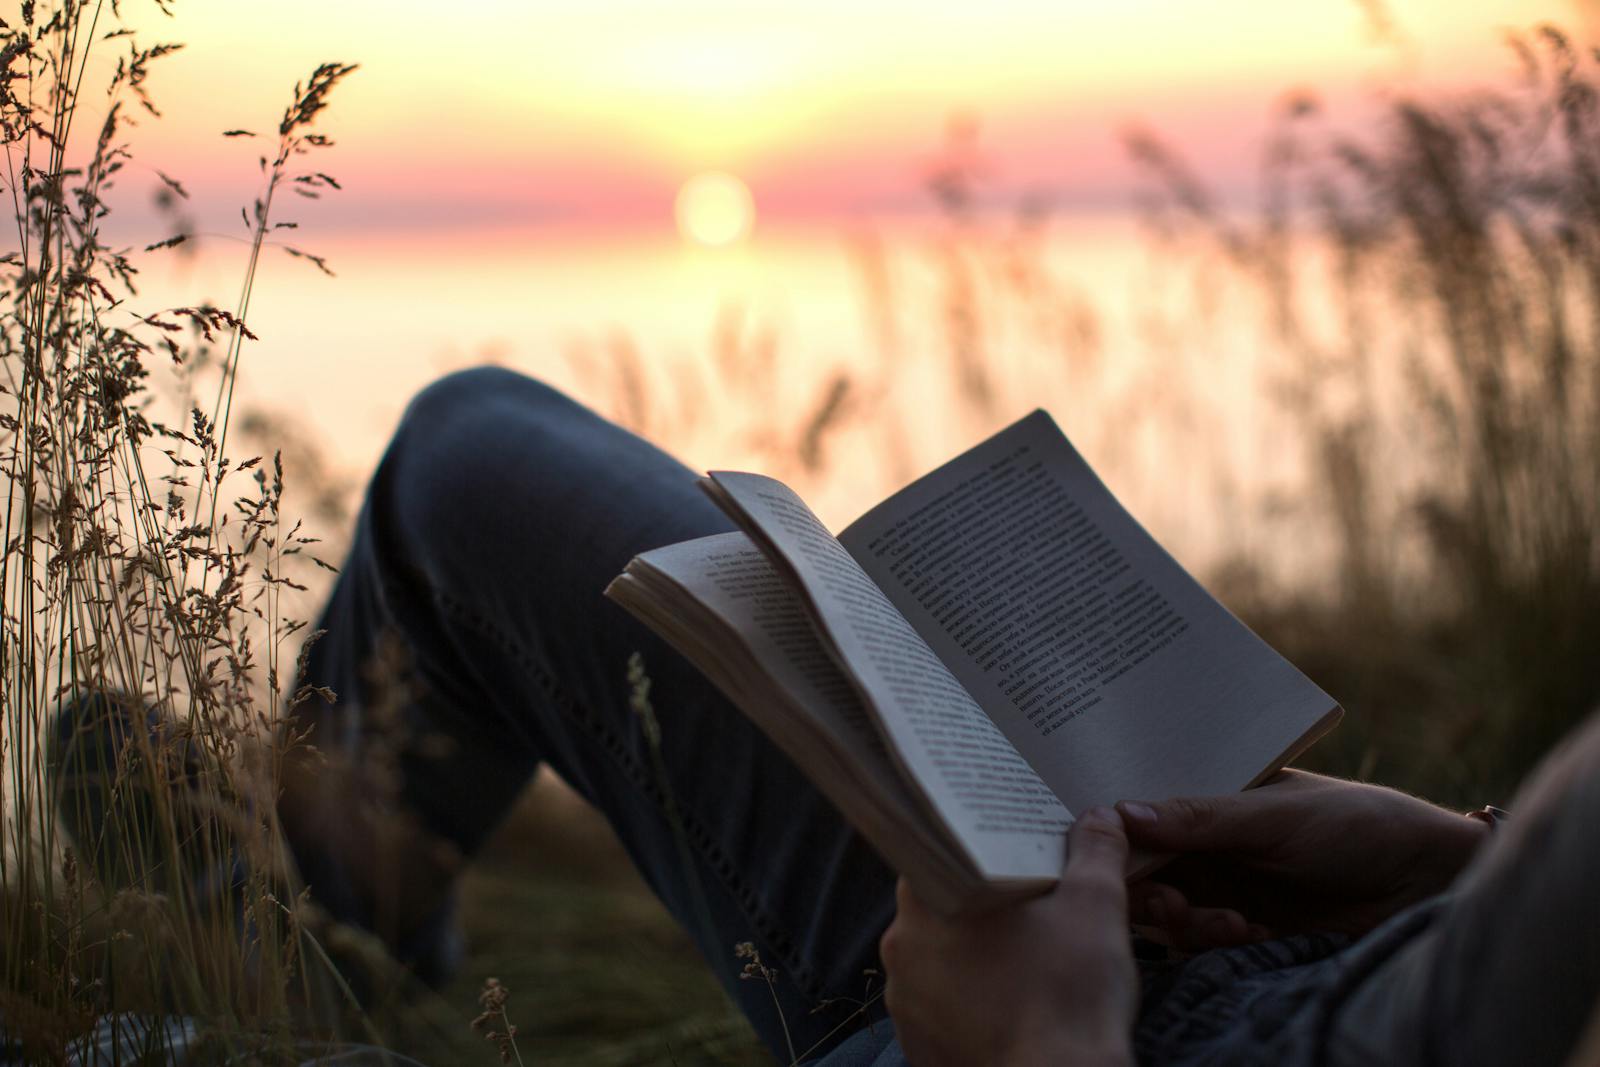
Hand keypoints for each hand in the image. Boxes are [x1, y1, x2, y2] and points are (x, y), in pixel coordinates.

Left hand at [880, 809, 1137, 1066]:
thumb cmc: (1070, 993)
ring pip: (938, 960)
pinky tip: (1008, 1003)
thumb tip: (1099, 818)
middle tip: (1027, 908)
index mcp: (927, 896)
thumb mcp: (1096, 904)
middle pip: (939, 905)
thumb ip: (1095, 850)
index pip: (938, 850)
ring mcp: (904, 1001)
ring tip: (1022, 961)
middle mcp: (901, 945)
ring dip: (971, 957)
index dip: (974, 848)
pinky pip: (939, 1009)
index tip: (1005, 854)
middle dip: (979, 904)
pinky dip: (968, 1004)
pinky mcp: (918, 1045)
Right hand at [1118, 769, 1487, 948]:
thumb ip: (1200, 819)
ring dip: (1188, 922)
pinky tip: (1250, 936)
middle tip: (1171, 908)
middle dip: (1150, 891)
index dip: (1119, 834)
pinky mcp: (1248, 929)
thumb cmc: (1360, 823)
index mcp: (1215, 798)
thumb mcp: (1275, 815)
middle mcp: (1213, 842)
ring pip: (1171, 910)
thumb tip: (1121, 812)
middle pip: (1148, 868)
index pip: (1147, 814)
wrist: (1429, 884)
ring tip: (1228, 925)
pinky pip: (1204, 942)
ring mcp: (1228, 886)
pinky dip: (1216, 943)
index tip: (1100, 853)